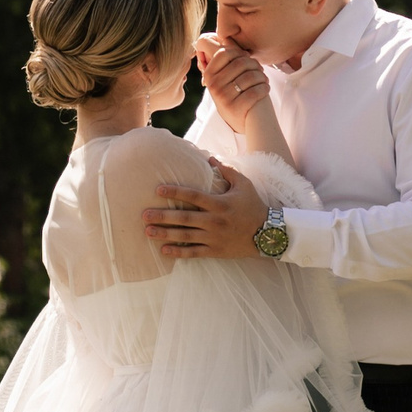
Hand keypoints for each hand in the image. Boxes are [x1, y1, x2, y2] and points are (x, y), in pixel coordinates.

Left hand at [142, 162, 266, 259]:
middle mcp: (215, 221)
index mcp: (220, 204)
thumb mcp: (244, 185)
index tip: (158, 189)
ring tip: (148, 231)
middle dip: (163, 216)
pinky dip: (178, 253)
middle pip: (185, 218)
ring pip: (186, 236)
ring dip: (166, 234)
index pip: (194, 196)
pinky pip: (194, 252)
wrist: (268, 234)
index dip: (176, 192)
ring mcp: (214, 238)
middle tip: (144, 214)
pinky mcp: (216, 251)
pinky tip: (164, 250)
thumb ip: (227, 171)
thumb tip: (210, 158)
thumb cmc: (254, 206)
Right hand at [194, 32, 269, 133]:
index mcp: (209, 74)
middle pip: (241, 63)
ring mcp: (223, 97)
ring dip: (262, 77)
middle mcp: (213, 85)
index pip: (225, 52)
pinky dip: (264, 88)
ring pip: (250, 76)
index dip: (240, 53)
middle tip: (260, 71)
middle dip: (255, 65)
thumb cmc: (235, 92)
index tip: (247, 59)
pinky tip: (265, 89)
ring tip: (263, 80)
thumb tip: (223, 37)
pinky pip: (255, 91)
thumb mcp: (223, 77)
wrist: (241, 120)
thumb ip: (223, 59)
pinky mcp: (235, 108)